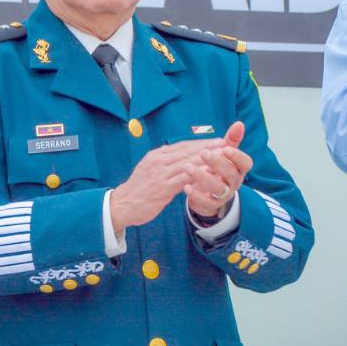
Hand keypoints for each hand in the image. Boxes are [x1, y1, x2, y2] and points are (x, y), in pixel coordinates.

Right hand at [110, 137, 228, 236]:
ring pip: (187, 162)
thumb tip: (181, 159)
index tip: (217, 140)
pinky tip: (210, 174)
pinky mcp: (162, 187)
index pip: (182, 145)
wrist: (121, 205)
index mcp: (156, 155)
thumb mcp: (150, 171)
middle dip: (207, 146)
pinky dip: (198, 174)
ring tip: (222, 156)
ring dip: (206, 158)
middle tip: (225, 143)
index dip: (201, 142)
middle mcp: (158, 160)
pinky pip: (183, 179)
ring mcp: (160, 173)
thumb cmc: (139, 190)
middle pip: (187, 150)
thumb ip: (165, 164)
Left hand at [183, 121, 251, 218]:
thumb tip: (239, 123)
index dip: (237, 156)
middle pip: (230, 174)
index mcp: (238, 168)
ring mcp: (223, 195)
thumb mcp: (225, 154)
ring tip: (187, 168)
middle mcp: (234, 182)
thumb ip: (231, 140)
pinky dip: (196, 195)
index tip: (225, 148)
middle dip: (217, 163)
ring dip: (202, 177)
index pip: (245, 163)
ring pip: (217, 188)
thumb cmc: (219, 168)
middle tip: (204, 153)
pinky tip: (185, 186)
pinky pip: (206, 202)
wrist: (211, 193)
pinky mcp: (211, 205)